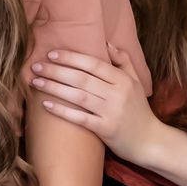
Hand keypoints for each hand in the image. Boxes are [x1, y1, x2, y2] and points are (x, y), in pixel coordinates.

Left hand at [29, 44, 160, 159]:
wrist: (151, 142)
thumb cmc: (139, 110)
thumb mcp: (136, 83)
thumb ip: (123, 62)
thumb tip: (107, 43)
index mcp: (123, 80)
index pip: (93, 64)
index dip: (71, 57)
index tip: (51, 53)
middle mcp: (117, 94)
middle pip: (82, 78)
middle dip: (56, 70)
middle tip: (36, 66)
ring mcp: (111, 112)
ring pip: (78, 96)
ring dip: (54, 87)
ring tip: (35, 81)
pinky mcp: (106, 129)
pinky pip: (80, 118)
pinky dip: (62, 111)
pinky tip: (46, 104)